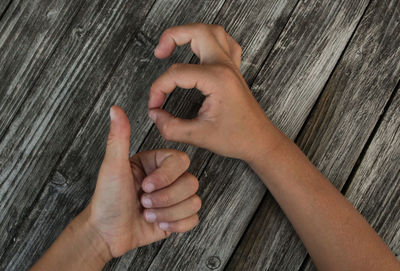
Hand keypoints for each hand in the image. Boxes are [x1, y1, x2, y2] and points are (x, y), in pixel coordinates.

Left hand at [87, 106, 200, 257]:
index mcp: (156, 163)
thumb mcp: (113, 167)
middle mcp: (167, 179)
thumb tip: (115, 109)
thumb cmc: (107, 199)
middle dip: (165, 198)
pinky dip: (176, 224)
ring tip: (148, 214)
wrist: (106, 234)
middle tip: (144, 202)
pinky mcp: (177, 218)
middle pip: (191, 182)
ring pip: (194, 201)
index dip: (167, 176)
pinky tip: (159, 225)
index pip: (181, 160)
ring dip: (168, 213)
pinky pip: (194, 218)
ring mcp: (174, 199)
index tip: (145, 186)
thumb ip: (118, 137)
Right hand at [148, 24, 282, 162]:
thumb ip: (171, 127)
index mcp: (217, 79)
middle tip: (159, 52)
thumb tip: (155, 115)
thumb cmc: (239, 138)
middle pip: (196, 33)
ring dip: (191, 33)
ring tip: (175, 44)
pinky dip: (209, 40)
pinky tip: (200, 49)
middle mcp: (225, 67)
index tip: (155, 105)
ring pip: (212, 31)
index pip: (177, 73)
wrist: (260, 141)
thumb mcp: (199, 136)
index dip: (159, 89)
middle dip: (172, 37)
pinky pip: (224, 42)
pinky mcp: (234, 70)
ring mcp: (231, 66)